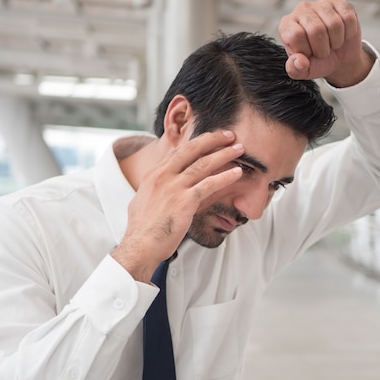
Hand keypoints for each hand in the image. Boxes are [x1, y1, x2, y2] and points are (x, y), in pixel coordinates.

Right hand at [112, 130, 243, 282]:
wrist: (140, 246)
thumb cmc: (142, 229)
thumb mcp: (142, 200)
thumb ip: (154, 189)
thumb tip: (157, 187)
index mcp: (154, 174)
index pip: (178, 150)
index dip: (197, 142)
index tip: (212, 138)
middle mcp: (163, 176)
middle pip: (191, 149)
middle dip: (212, 139)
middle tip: (229, 134)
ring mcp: (174, 187)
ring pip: (203, 164)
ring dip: (224, 154)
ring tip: (239, 148)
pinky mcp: (184, 201)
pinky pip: (209, 184)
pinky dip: (225, 177)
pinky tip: (237, 173)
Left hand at [278, 0, 373, 87]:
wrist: (339, 58)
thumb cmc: (318, 62)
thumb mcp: (304, 71)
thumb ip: (295, 69)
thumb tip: (300, 61)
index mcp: (287, 26)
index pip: (296, 35)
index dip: (307, 50)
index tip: (309, 54)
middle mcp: (302, 10)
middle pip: (316, 29)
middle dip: (323, 48)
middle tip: (323, 51)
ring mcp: (321, 4)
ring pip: (334, 24)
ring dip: (337, 41)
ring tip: (332, 43)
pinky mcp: (340, 3)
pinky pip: (348, 18)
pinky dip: (349, 32)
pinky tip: (343, 34)